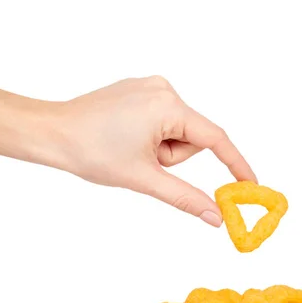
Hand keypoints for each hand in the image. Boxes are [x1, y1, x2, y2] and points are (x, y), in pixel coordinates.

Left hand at [33, 76, 256, 226]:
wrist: (51, 134)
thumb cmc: (91, 152)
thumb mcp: (144, 178)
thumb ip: (185, 197)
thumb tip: (215, 215)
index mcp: (168, 105)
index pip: (215, 139)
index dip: (235, 165)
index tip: (250, 186)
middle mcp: (163, 88)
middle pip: (191, 137)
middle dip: (172, 157)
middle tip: (143, 164)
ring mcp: (148, 86)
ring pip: (175, 131)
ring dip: (159, 149)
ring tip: (129, 151)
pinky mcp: (137, 90)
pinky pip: (160, 120)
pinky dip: (150, 137)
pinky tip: (124, 139)